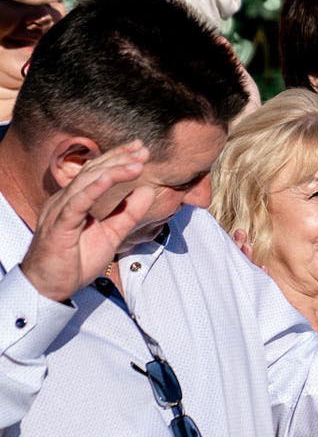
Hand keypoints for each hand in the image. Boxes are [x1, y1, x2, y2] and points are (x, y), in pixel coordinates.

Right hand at [17, 142, 152, 302]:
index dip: (118, 159)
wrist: (50, 287)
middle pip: (92, 172)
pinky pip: (76, 204)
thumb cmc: (75, 261)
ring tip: (136, 163)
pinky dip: (93, 190)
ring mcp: (59, 212)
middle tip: (142, 148)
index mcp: (75, 201)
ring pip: (85, 184)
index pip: (96, 173)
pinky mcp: (58, 226)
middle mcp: (64, 201)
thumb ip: (128, 213)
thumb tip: (148, 191)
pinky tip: (108, 179)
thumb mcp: (111, 234)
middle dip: (118, 158)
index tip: (141, 150)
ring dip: (112, 171)